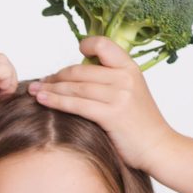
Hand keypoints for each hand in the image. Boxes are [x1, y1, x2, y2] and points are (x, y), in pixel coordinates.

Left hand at [26, 35, 181, 174]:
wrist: (159, 147)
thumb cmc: (141, 124)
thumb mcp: (132, 93)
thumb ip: (111, 80)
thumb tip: (78, 75)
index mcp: (130, 68)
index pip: (104, 44)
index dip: (86, 44)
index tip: (74, 51)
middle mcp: (125, 77)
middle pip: (80, 70)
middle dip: (56, 76)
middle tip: (40, 82)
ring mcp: (119, 95)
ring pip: (75, 87)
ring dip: (50, 89)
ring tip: (34, 91)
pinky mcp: (111, 114)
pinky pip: (76, 104)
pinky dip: (56, 101)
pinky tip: (43, 100)